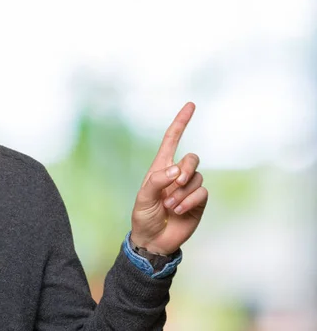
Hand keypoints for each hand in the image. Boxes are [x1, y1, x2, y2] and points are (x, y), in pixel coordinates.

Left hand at [130, 103, 207, 254]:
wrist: (153, 240)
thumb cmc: (144, 216)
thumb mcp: (143, 197)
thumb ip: (158, 180)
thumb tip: (178, 169)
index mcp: (160, 168)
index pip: (172, 140)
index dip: (181, 122)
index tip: (191, 105)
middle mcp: (177, 175)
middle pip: (192, 158)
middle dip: (186, 168)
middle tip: (175, 183)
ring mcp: (188, 188)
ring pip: (197, 177)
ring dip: (182, 192)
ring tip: (169, 206)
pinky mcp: (198, 202)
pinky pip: (201, 192)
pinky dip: (189, 201)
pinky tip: (178, 210)